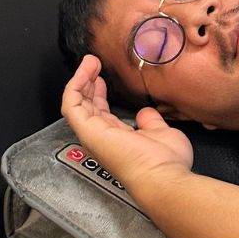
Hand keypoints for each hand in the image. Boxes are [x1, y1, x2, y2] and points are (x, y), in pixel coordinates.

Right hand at [60, 55, 193, 196]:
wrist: (162, 176)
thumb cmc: (166, 161)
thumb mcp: (162, 133)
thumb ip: (150, 122)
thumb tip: (144, 113)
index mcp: (119, 139)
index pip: (102, 114)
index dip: (99, 94)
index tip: (103, 78)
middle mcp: (102, 138)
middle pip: (87, 106)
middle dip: (88, 83)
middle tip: (93, 64)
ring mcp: (93, 134)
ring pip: (77, 102)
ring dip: (81, 79)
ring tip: (89, 61)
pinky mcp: (88, 130)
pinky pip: (72, 103)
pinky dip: (76, 85)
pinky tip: (86, 70)